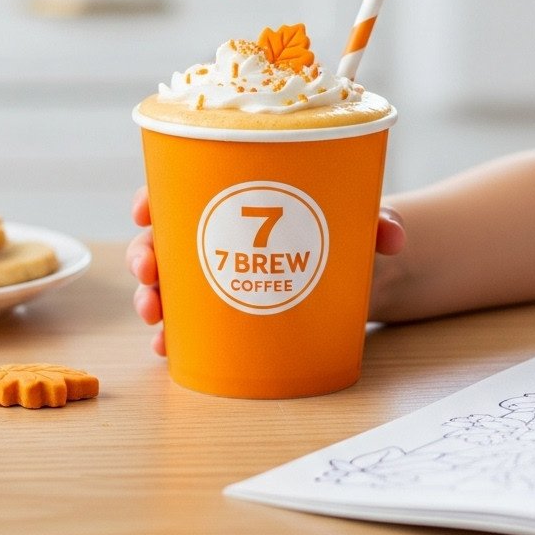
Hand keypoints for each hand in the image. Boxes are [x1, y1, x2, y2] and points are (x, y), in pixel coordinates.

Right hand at [126, 187, 406, 357]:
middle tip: (150, 269)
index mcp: (239, 194)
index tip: (144, 208)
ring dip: (152, 296)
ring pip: (168, 283)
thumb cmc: (353, 230)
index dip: (154, 195)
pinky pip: (190, 325)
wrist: (368, 276)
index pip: (181, 185)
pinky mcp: (230, 313)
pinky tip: (166, 348)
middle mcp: (219, 234)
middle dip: (145, 252)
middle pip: (164, 237)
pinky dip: (173, 337)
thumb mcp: (364, 218)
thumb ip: (378, 222)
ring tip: (154, 312)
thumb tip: (391, 236)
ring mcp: (220, 276)